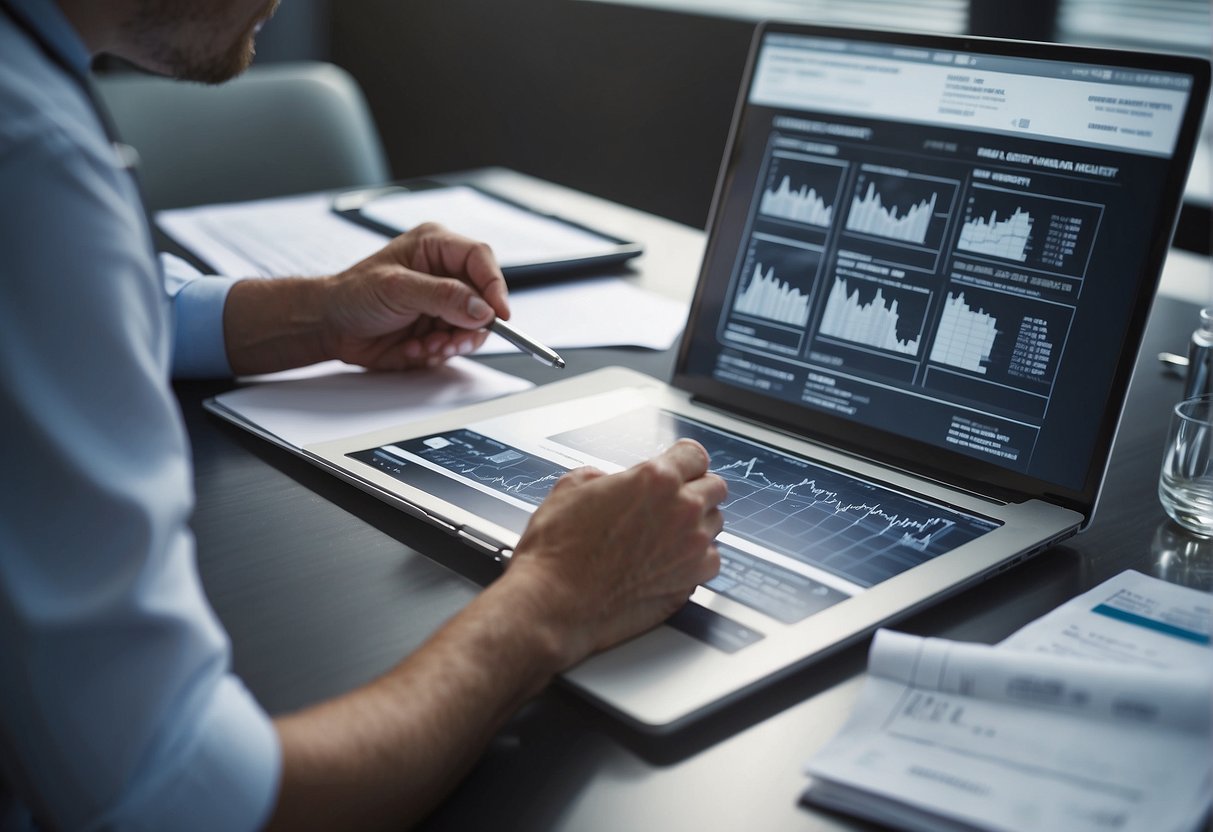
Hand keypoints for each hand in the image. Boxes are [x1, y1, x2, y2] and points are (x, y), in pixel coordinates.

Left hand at [318, 222, 509, 369]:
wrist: (330, 326)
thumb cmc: (352, 294)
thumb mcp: (397, 288)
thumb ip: (443, 296)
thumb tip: (480, 308)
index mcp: (436, 246)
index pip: (481, 259)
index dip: (495, 286)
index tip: (499, 314)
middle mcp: (445, 273)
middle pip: (484, 298)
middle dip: (469, 325)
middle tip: (451, 339)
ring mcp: (444, 302)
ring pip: (474, 327)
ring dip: (453, 342)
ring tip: (426, 344)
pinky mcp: (439, 327)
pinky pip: (457, 344)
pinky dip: (438, 352)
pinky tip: (415, 348)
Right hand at [503, 439, 726, 667]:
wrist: (554, 601)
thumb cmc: (557, 551)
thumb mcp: (570, 488)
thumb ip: (600, 475)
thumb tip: (606, 480)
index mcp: (656, 479)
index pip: (696, 456)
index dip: (683, 460)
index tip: (681, 467)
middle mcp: (682, 510)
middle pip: (714, 487)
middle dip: (695, 489)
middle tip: (672, 501)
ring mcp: (691, 548)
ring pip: (715, 523)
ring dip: (697, 524)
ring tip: (666, 534)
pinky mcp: (691, 581)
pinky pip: (710, 560)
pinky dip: (695, 558)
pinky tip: (669, 560)